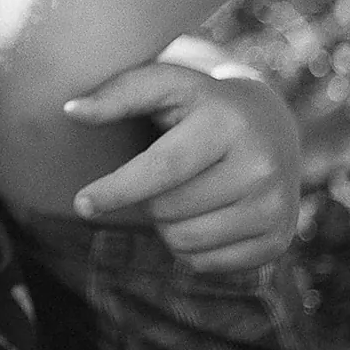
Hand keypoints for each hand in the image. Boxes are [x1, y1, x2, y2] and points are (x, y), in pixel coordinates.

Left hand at [64, 60, 301, 272]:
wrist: (270, 124)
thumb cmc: (198, 103)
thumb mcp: (165, 85)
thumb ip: (117, 94)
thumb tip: (70, 111)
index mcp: (228, 123)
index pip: (162, 168)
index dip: (117, 189)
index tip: (81, 204)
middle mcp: (260, 166)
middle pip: (166, 210)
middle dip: (146, 199)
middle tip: (163, 176)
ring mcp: (276, 206)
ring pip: (183, 242)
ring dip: (166, 224)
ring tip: (184, 192)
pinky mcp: (279, 240)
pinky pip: (205, 264)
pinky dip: (191, 246)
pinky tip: (206, 212)